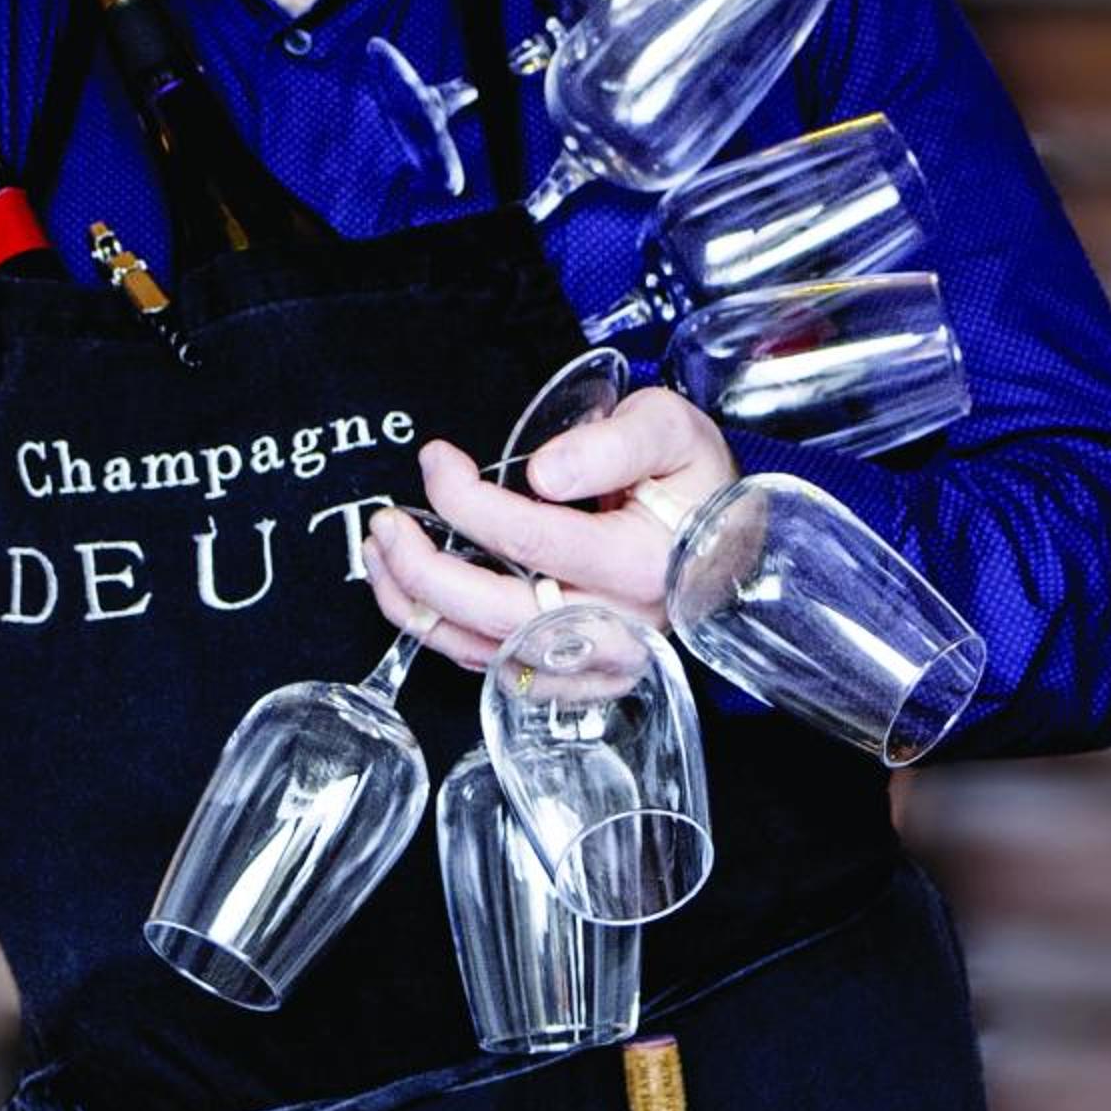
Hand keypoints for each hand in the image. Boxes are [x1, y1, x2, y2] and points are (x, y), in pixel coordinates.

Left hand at [361, 389, 737, 672]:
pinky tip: (413, 593)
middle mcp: (620, 628)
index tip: (436, 459)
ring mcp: (598, 665)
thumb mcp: (668, 429)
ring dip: (415, 607)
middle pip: (496, 613)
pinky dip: (442, 637)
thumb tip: (544, 473)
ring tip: (380, 553)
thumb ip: (610, 443)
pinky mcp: (578, 681)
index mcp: (644, 564)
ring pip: (484, 654)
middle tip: (383, 522)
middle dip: (422, 568)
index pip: (530, 540)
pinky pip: (495, 673)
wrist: (730, 540)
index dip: (465, 499)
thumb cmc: (693, 480)